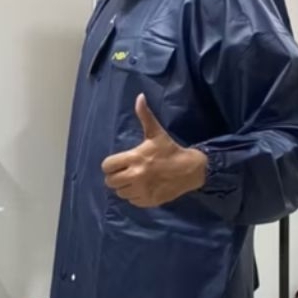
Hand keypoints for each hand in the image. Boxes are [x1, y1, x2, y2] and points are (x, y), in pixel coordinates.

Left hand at [101, 94, 206, 208]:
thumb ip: (145, 116)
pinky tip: (142, 187)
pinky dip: (134, 195)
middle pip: (110, 182)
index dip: (110, 165)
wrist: (190, 170)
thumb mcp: (156, 133)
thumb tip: (139, 97)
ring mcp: (142, 190)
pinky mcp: (148, 201)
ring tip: (134, 179)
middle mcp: (136, 176)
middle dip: (115, 176)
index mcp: (135, 158)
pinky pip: (132, 201)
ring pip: (120, 192)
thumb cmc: (170, 150)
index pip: (107, 166)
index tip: (118, 163)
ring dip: (124, 186)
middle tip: (124, 172)